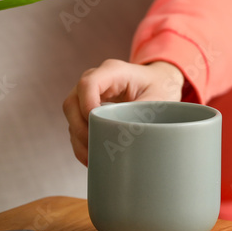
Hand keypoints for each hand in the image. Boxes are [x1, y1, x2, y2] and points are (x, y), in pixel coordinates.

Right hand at [62, 59, 185, 166]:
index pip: (88, 84)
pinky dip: (81, 143)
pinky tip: (92, 157)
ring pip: (71, 116)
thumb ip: (142, 116)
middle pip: (72, 102)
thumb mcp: (159, 99)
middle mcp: (97, 81)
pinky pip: (76, 125)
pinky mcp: (88, 108)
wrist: (160, 83)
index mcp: (114, 71)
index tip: (97, 125)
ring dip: (79, 139)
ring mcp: (89, 94)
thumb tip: (126, 140)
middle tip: (94, 147)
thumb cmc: (160, 86)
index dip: (86, 105)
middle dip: (79, 128)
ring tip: (93, 158)